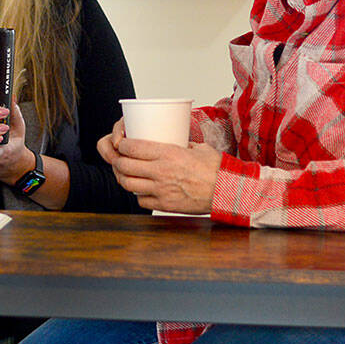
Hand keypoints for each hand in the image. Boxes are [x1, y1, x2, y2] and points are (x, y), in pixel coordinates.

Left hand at [100, 128, 221, 214]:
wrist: (228, 191)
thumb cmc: (215, 168)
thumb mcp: (197, 147)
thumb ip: (181, 144)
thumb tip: (173, 138)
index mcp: (167, 153)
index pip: (131, 147)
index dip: (121, 145)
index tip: (122, 143)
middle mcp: (161, 171)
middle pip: (124, 166)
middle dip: (117, 161)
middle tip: (119, 158)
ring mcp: (161, 190)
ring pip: (128, 184)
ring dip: (123, 178)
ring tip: (127, 174)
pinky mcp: (165, 205)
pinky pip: (141, 201)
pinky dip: (138, 195)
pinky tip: (142, 189)